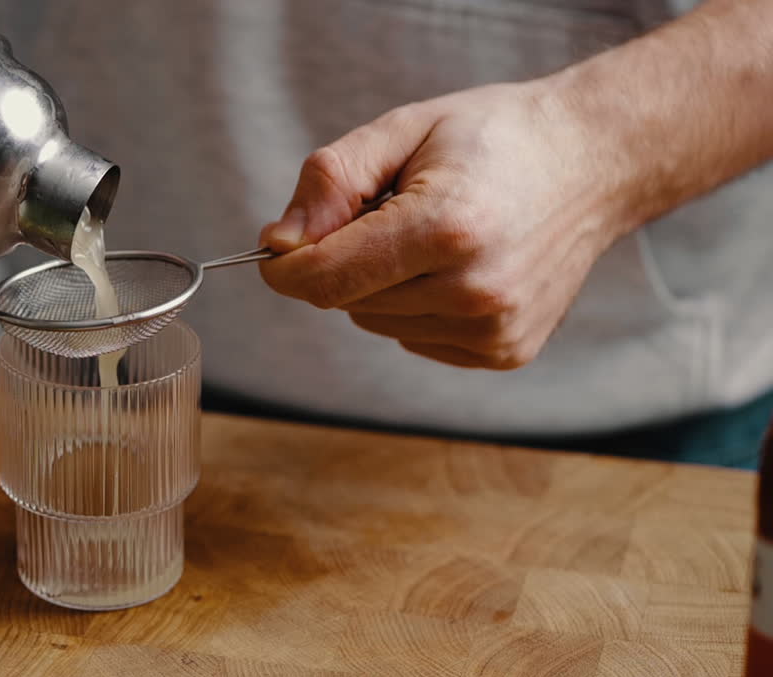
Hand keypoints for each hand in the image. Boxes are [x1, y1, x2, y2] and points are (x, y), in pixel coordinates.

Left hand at [259, 82, 634, 369]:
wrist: (594, 161)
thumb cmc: (494, 138)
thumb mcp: (404, 129)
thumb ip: (332, 181)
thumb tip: (279, 243)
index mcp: (445, 228)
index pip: (324, 279)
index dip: (286, 267)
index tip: (280, 249)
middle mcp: (474, 289)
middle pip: (346, 302)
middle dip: (344, 261)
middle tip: (390, 213)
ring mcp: (494, 329)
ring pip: (377, 322)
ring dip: (382, 284)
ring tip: (433, 236)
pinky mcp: (505, 350)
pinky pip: (415, 337)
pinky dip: (417, 306)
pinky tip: (458, 266)